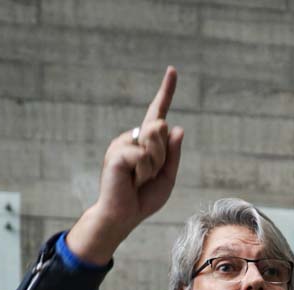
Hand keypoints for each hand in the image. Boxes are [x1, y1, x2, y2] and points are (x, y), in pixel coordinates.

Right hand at [67, 67, 182, 263]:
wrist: (122, 216)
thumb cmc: (142, 199)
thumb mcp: (166, 178)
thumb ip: (173, 154)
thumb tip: (177, 127)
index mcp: (145, 142)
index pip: (158, 112)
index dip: (166, 91)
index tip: (172, 70)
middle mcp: (133, 137)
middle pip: (162, 130)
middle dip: (163, 157)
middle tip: (148, 177)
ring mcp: (122, 143)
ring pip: (154, 141)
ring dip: (154, 166)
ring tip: (139, 180)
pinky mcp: (116, 153)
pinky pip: (143, 156)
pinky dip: (143, 172)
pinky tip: (131, 182)